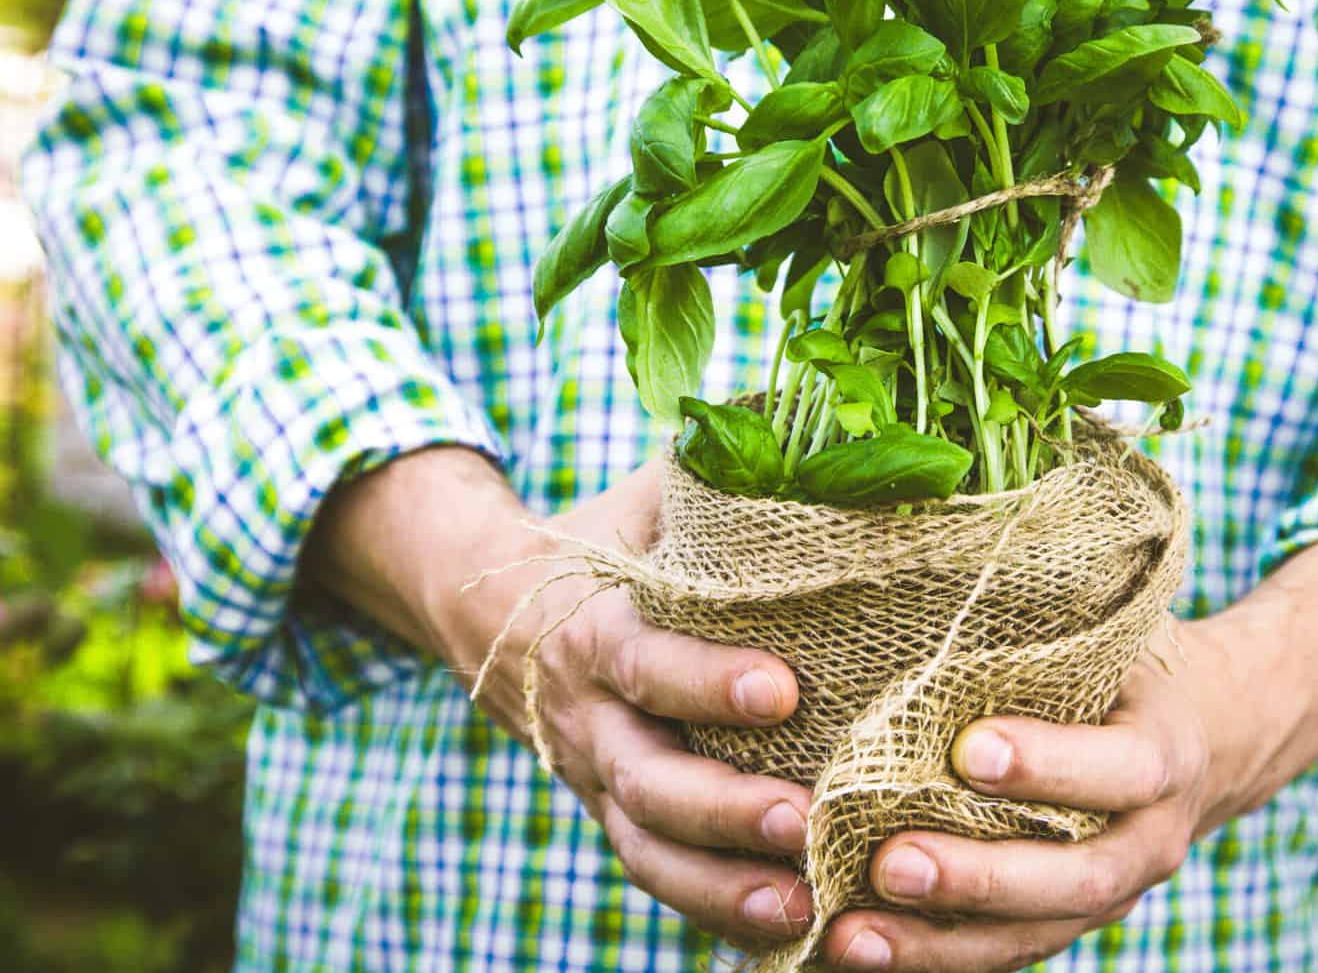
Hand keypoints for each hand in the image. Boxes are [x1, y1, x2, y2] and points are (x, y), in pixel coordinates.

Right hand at [306, 449, 816, 948]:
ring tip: (806, 907)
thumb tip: (810, 413)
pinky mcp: (616, 819)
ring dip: (722, 887)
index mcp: (593, 630)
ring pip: (646, 852)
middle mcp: (588, 719)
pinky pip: (656, 879)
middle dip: (723, 810)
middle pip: (644, 782)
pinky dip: (714, 916)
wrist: (491, 608)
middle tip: (806, 822)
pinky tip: (789, 935)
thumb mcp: (645, 496)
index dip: (706, 681)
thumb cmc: (605, 538)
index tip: (783, 686)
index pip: (644, 663)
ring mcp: (597, 779)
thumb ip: (714, 465)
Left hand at [816, 538, 1317, 971]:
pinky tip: (848, 953)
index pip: (1116, 767)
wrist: (1219, 732)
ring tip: (848, 935)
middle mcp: (1145, 832)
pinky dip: (935, 961)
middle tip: (887, 857)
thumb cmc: (1135, 650)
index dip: (1049, 762)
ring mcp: (1107, 885)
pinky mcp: (1064, 916)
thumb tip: (1016, 437)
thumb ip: (1070, 568)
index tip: (968, 745)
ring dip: (940, 943)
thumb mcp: (1124, 610)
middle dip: (980, 874)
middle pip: (1073, 876)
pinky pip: (1004, 954)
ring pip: (1033, 933)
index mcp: (1162, 746)